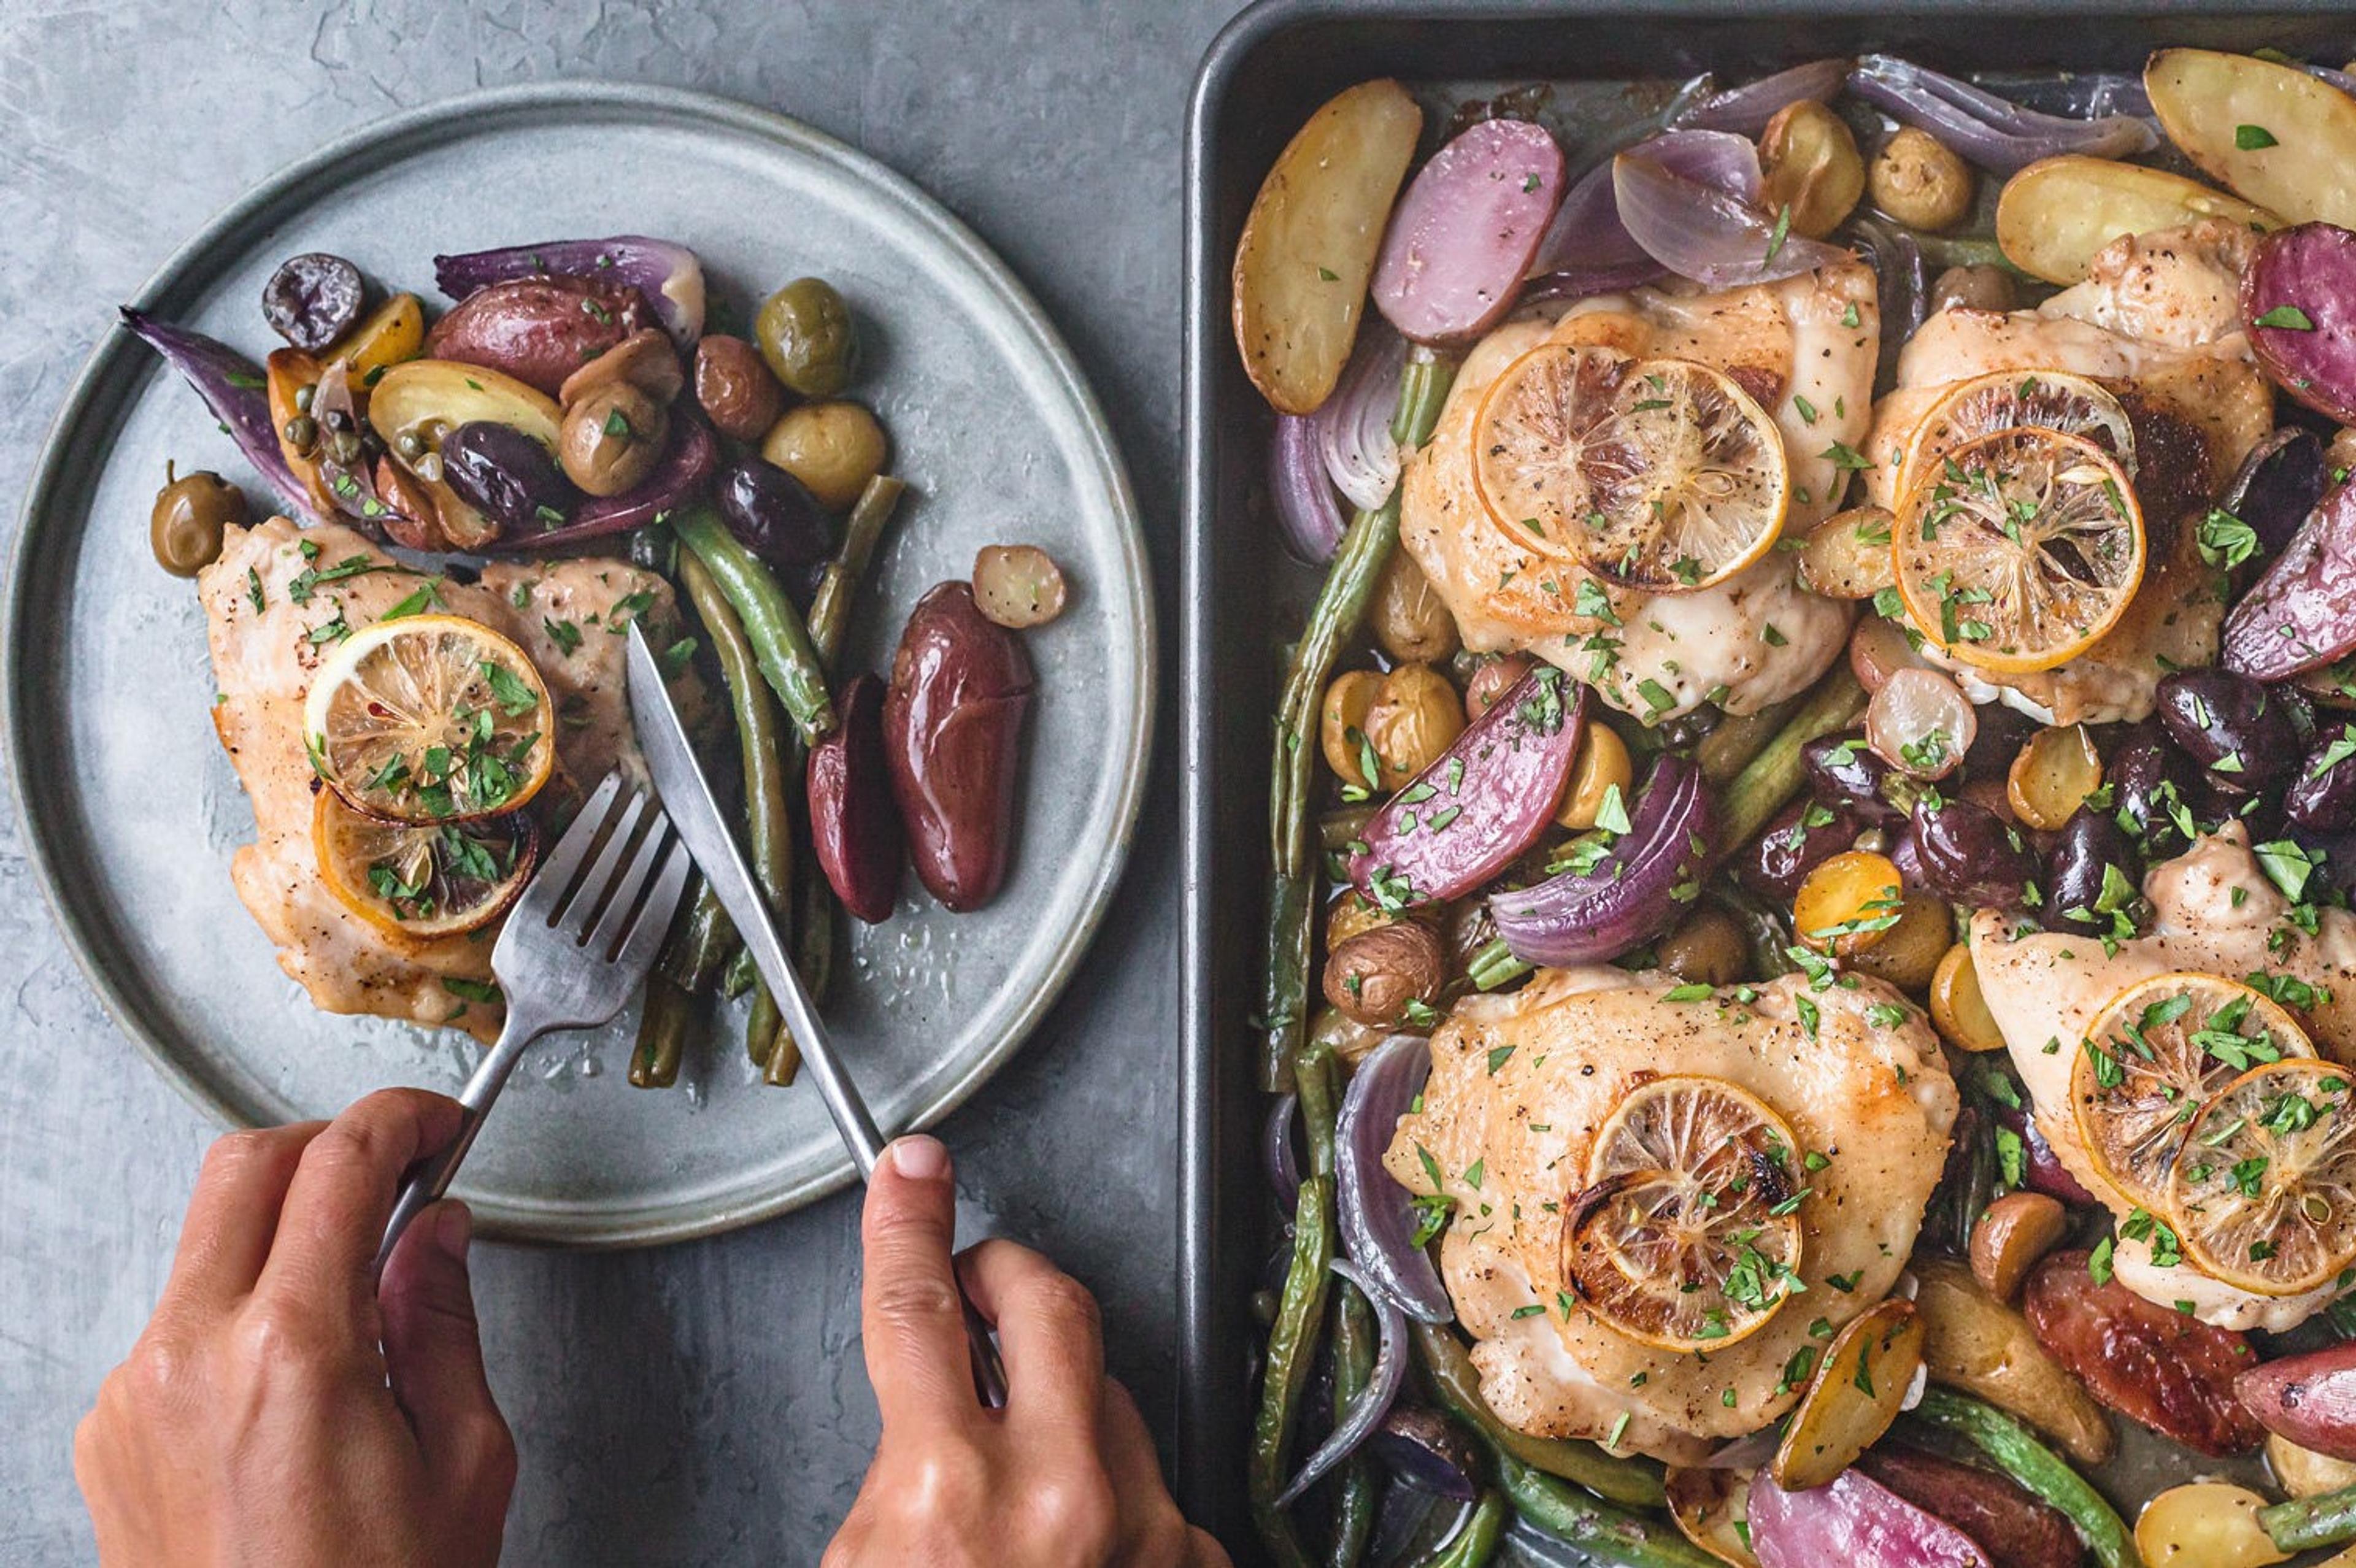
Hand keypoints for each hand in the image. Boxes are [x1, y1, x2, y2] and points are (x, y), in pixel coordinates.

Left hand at [75, 1089, 515, 1567]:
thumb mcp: (463, 1461)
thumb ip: (442, 1323)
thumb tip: (434, 1233)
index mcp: (291, 1354)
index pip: (340, 1166)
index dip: (402, 1120)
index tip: (439, 1123)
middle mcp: (189, 1358)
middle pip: (245, 1167)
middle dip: (330, 1143)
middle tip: (396, 1168)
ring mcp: (135, 1395)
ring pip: (205, 1242)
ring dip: (283, 1230)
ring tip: (358, 1285)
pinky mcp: (111, 1434)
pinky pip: (178, 1322)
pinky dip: (242, 1305)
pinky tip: (302, 1361)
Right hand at [825, 1136, 1229, 1567]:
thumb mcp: (866, 1562)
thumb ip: (899, 1464)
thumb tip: (929, 1398)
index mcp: (951, 1490)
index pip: (920, 1308)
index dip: (910, 1223)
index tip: (914, 1174)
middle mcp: (1059, 1492)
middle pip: (1049, 1301)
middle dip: (1009, 1274)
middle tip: (983, 1286)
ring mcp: (1141, 1521)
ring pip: (1109, 1397)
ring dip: (1065, 1417)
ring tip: (1028, 1487)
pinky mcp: (1192, 1554)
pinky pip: (1151, 1480)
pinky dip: (1113, 1497)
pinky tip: (1083, 1544)